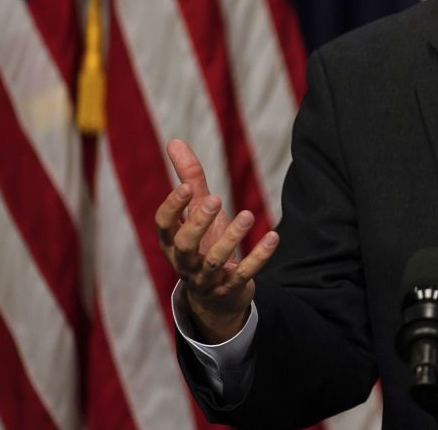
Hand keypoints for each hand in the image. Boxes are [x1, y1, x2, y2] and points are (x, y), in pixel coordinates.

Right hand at [155, 138, 279, 342]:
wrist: (215, 296)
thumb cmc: (203, 244)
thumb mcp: (196, 213)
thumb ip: (189, 179)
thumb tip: (175, 141)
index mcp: (171, 242)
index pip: (163, 225)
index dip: (172, 207)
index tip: (186, 187)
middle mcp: (184, 262)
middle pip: (185, 245)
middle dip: (198, 223)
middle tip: (215, 199)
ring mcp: (207, 278)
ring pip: (214, 261)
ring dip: (231, 238)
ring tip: (248, 214)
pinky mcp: (230, 288)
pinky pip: (244, 274)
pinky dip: (259, 256)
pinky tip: (273, 237)